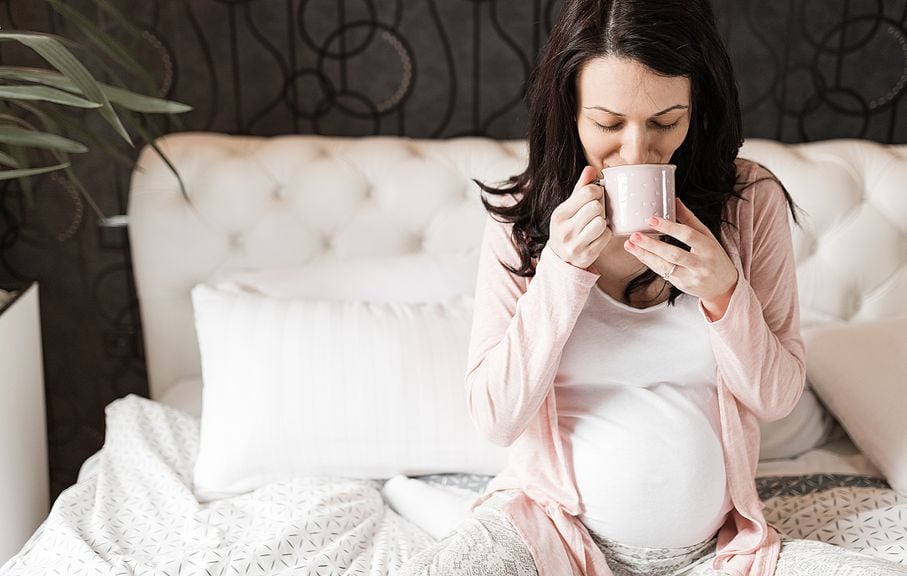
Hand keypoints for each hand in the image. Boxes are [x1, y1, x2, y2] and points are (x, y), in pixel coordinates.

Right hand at [548, 166, 612, 269]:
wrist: (562, 259)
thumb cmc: (568, 228)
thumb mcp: (568, 208)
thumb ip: (580, 188)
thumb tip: (591, 169)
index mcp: (559, 214)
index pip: (587, 192)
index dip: (597, 192)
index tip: (596, 196)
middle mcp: (565, 229)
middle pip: (596, 207)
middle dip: (600, 208)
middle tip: (596, 212)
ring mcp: (575, 243)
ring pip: (601, 222)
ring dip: (603, 222)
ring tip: (596, 224)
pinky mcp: (587, 254)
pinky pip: (606, 236)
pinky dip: (606, 234)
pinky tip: (598, 235)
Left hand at [622, 198, 738, 318]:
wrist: (724, 286)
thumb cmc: (714, 256)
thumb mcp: (707, 236)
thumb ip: (689, 219)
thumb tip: (675, 200)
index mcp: (709, 247)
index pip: (688, 235)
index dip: (669, 227)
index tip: (651, 219)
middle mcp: (701, 264)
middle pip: (674, 254)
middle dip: (652, 245)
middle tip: (635, 235)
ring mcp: (691, 277)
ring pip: (664, 266)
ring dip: (645, 255)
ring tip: (630, 244)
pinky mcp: (682, 285)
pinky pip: (662, 272)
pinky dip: (649, 262)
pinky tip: (638, 253)